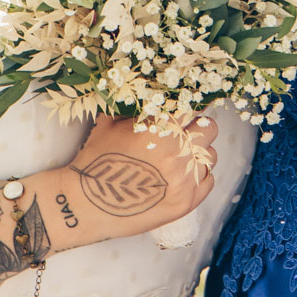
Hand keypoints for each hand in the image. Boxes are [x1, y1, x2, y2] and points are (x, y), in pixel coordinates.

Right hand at [63, 114, 217, 241]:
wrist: (85, 204)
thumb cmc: (95, 161)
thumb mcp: (109, 123)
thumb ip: (133, 107)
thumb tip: (146, 92)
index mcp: (161, 127)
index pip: (190, 107)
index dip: (184, 110)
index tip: (180, 115)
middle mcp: (177, 150)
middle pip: (208, 128)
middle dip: (197, 128)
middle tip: (183, 135)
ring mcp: (184, 178)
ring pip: (211, 155)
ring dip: (199, 153)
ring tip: (182, 158)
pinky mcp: (186, 202)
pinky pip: (209, 181)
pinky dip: (199, 176)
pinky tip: (182, 177)